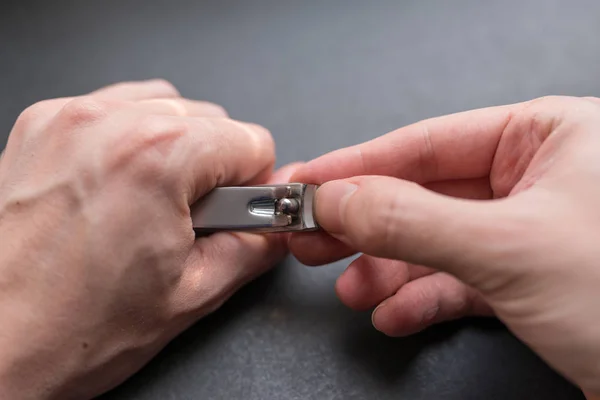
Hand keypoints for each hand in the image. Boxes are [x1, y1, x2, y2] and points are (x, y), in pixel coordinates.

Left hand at [0, 80, 294, 398]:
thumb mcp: (191, 297)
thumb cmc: (68, 332)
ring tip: (151, 204)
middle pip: (211, 120)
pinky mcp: (41, 126)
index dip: (255, 184)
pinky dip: (131, 138)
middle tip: (190, 220)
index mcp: (156, 159)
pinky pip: (114, 109)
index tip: (236, 214)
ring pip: (164, 107)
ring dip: (175, 149)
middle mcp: (109, 124)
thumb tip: (272, 230)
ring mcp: (68, 119)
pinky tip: (120, 187)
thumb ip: (252, 250)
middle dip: (215, 169)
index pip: (252, 141)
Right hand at [290, 96, 599, 393]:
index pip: (426, 142)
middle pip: (423, 193)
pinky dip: (423, 298)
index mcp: (547, 138)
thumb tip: (341, 199)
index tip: (307, 183)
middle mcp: (538, 178)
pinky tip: (395, 314)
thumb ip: (412, 220)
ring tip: (350, 288)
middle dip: (365, 222)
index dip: (357, 165)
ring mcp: (529, 230)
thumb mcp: (508, 248)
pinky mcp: (528, 279)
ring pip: (436, 241)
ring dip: (388, 268)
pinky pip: (460, 280)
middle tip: (311, 236)